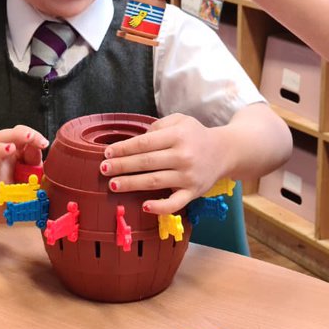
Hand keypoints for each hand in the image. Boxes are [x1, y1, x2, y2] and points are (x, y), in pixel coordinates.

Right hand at [0, 126, 48, 217]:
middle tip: (29, 137)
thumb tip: (37, 144)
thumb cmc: (25, 187)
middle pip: (0, 137)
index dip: (30, 133)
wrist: (15, 211)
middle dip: (15, 134)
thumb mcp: (35, 171)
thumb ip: (35, 158)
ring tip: (11, 149)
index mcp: (16, 151)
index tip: (44, 143)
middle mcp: (2, 158)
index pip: (18, 133)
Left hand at [99, 114, 221, 215]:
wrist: (226, 151)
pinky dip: (160, 207)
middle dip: (122, 166)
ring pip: (155, 181)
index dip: (124, 148)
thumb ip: (158, 126)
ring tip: (113, 184)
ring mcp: (188, 176)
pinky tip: (144, 206)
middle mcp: (183, 156)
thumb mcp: (180, 121)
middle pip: (146, 162)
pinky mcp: (194, 192)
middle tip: (103, 169)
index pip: (145, 142)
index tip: (107, 153)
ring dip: (132, 184)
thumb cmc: (196, 135)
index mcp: (178, 136)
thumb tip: (136, 140)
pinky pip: (175, 203)